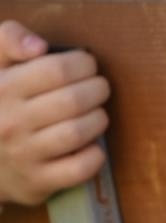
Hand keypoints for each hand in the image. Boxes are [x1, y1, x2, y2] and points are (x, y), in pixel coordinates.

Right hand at [0, 21, 109, 207]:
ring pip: (80, 132)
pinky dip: (95, 155)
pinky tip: (89, 145)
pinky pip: (81, 168)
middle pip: (75, 99)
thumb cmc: (0, 102)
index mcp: (2, 89)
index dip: (84, 64)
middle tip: (97, 89)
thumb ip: (9, 39)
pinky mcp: (36, 183)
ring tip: (94, 114)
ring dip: (98, 119)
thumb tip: (38, 46)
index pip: (58, 69)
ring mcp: (22, 155)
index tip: (86, 67)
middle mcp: (9, 123)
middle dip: (97, 89)